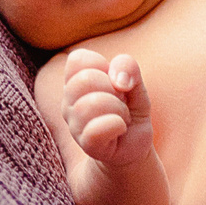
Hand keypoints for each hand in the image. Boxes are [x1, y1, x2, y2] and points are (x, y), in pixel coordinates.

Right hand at [60, 49, 151, 167]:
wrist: (133, 145)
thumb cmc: (130, 110)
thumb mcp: (135, 83)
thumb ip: (128, 67)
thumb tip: (119, 80)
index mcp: (76, 81)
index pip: (77, 59)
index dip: (101, 65)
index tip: (112, 81)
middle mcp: (69, 102)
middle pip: (85, 79)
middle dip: (112, 88)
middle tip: (120, 102)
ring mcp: (75, 125)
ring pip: (91, 104)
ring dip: (117, 108)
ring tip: (121, 117)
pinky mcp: (87, 145)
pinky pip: (96, 130)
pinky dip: (117, 125)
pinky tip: (119, 128)